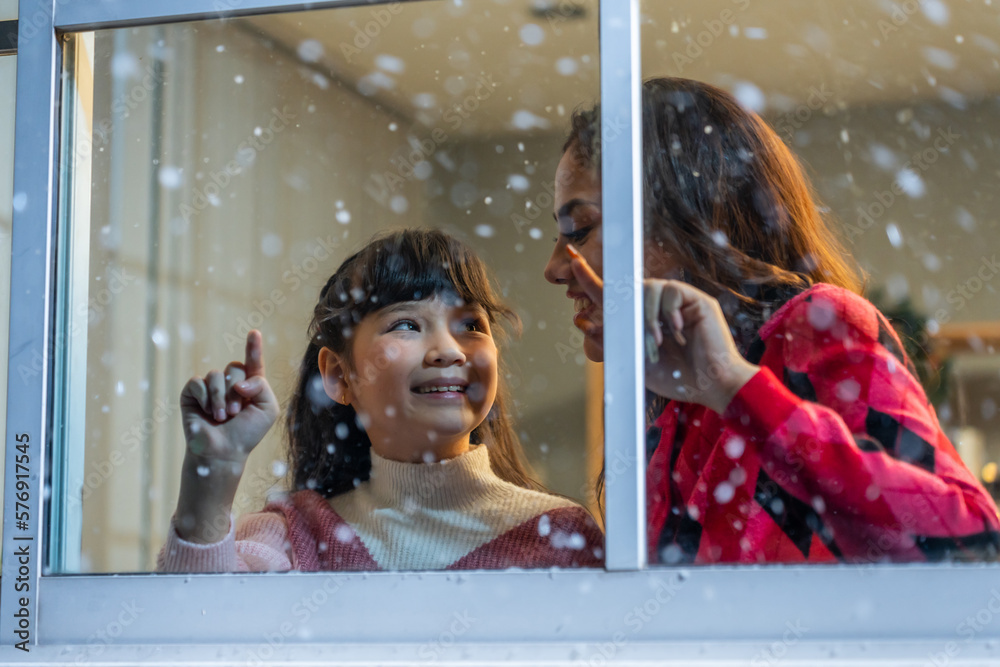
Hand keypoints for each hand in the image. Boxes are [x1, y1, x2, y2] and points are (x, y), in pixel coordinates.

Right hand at [180, 330, 278, 463]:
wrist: (223, 452)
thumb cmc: (246, 433)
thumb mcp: (267, 409)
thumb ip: (261, 386)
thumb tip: (238, 382)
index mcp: (250, 385)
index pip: (253, 362)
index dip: (253, 347)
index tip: (254, 333)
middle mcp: (230, 383)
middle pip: (234, 367)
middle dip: (236, 390)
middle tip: (235, 413)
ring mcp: (210, 387)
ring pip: (215, 375)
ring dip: (221, 397)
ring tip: (222, 417)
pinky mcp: (192, 393)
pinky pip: (198, 382)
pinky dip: (205, 398)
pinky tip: (206, 412)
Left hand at [567, 247, 757, 413]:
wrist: (709, 387)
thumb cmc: (676, 377)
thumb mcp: (635, 362)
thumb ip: (611, 342)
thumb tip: (584, 322)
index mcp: (639, 321)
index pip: (610, 295)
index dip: (590, 278)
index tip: (570, 260)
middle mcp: (655, 308)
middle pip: (629, 290)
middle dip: (626, 308)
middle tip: (639, 338)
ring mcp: (675, 302)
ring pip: (647, 289)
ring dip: (648, 318)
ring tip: (658, 342)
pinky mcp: (695, 300)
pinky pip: (670, 290)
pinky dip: (668, 312)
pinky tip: (677, 332)